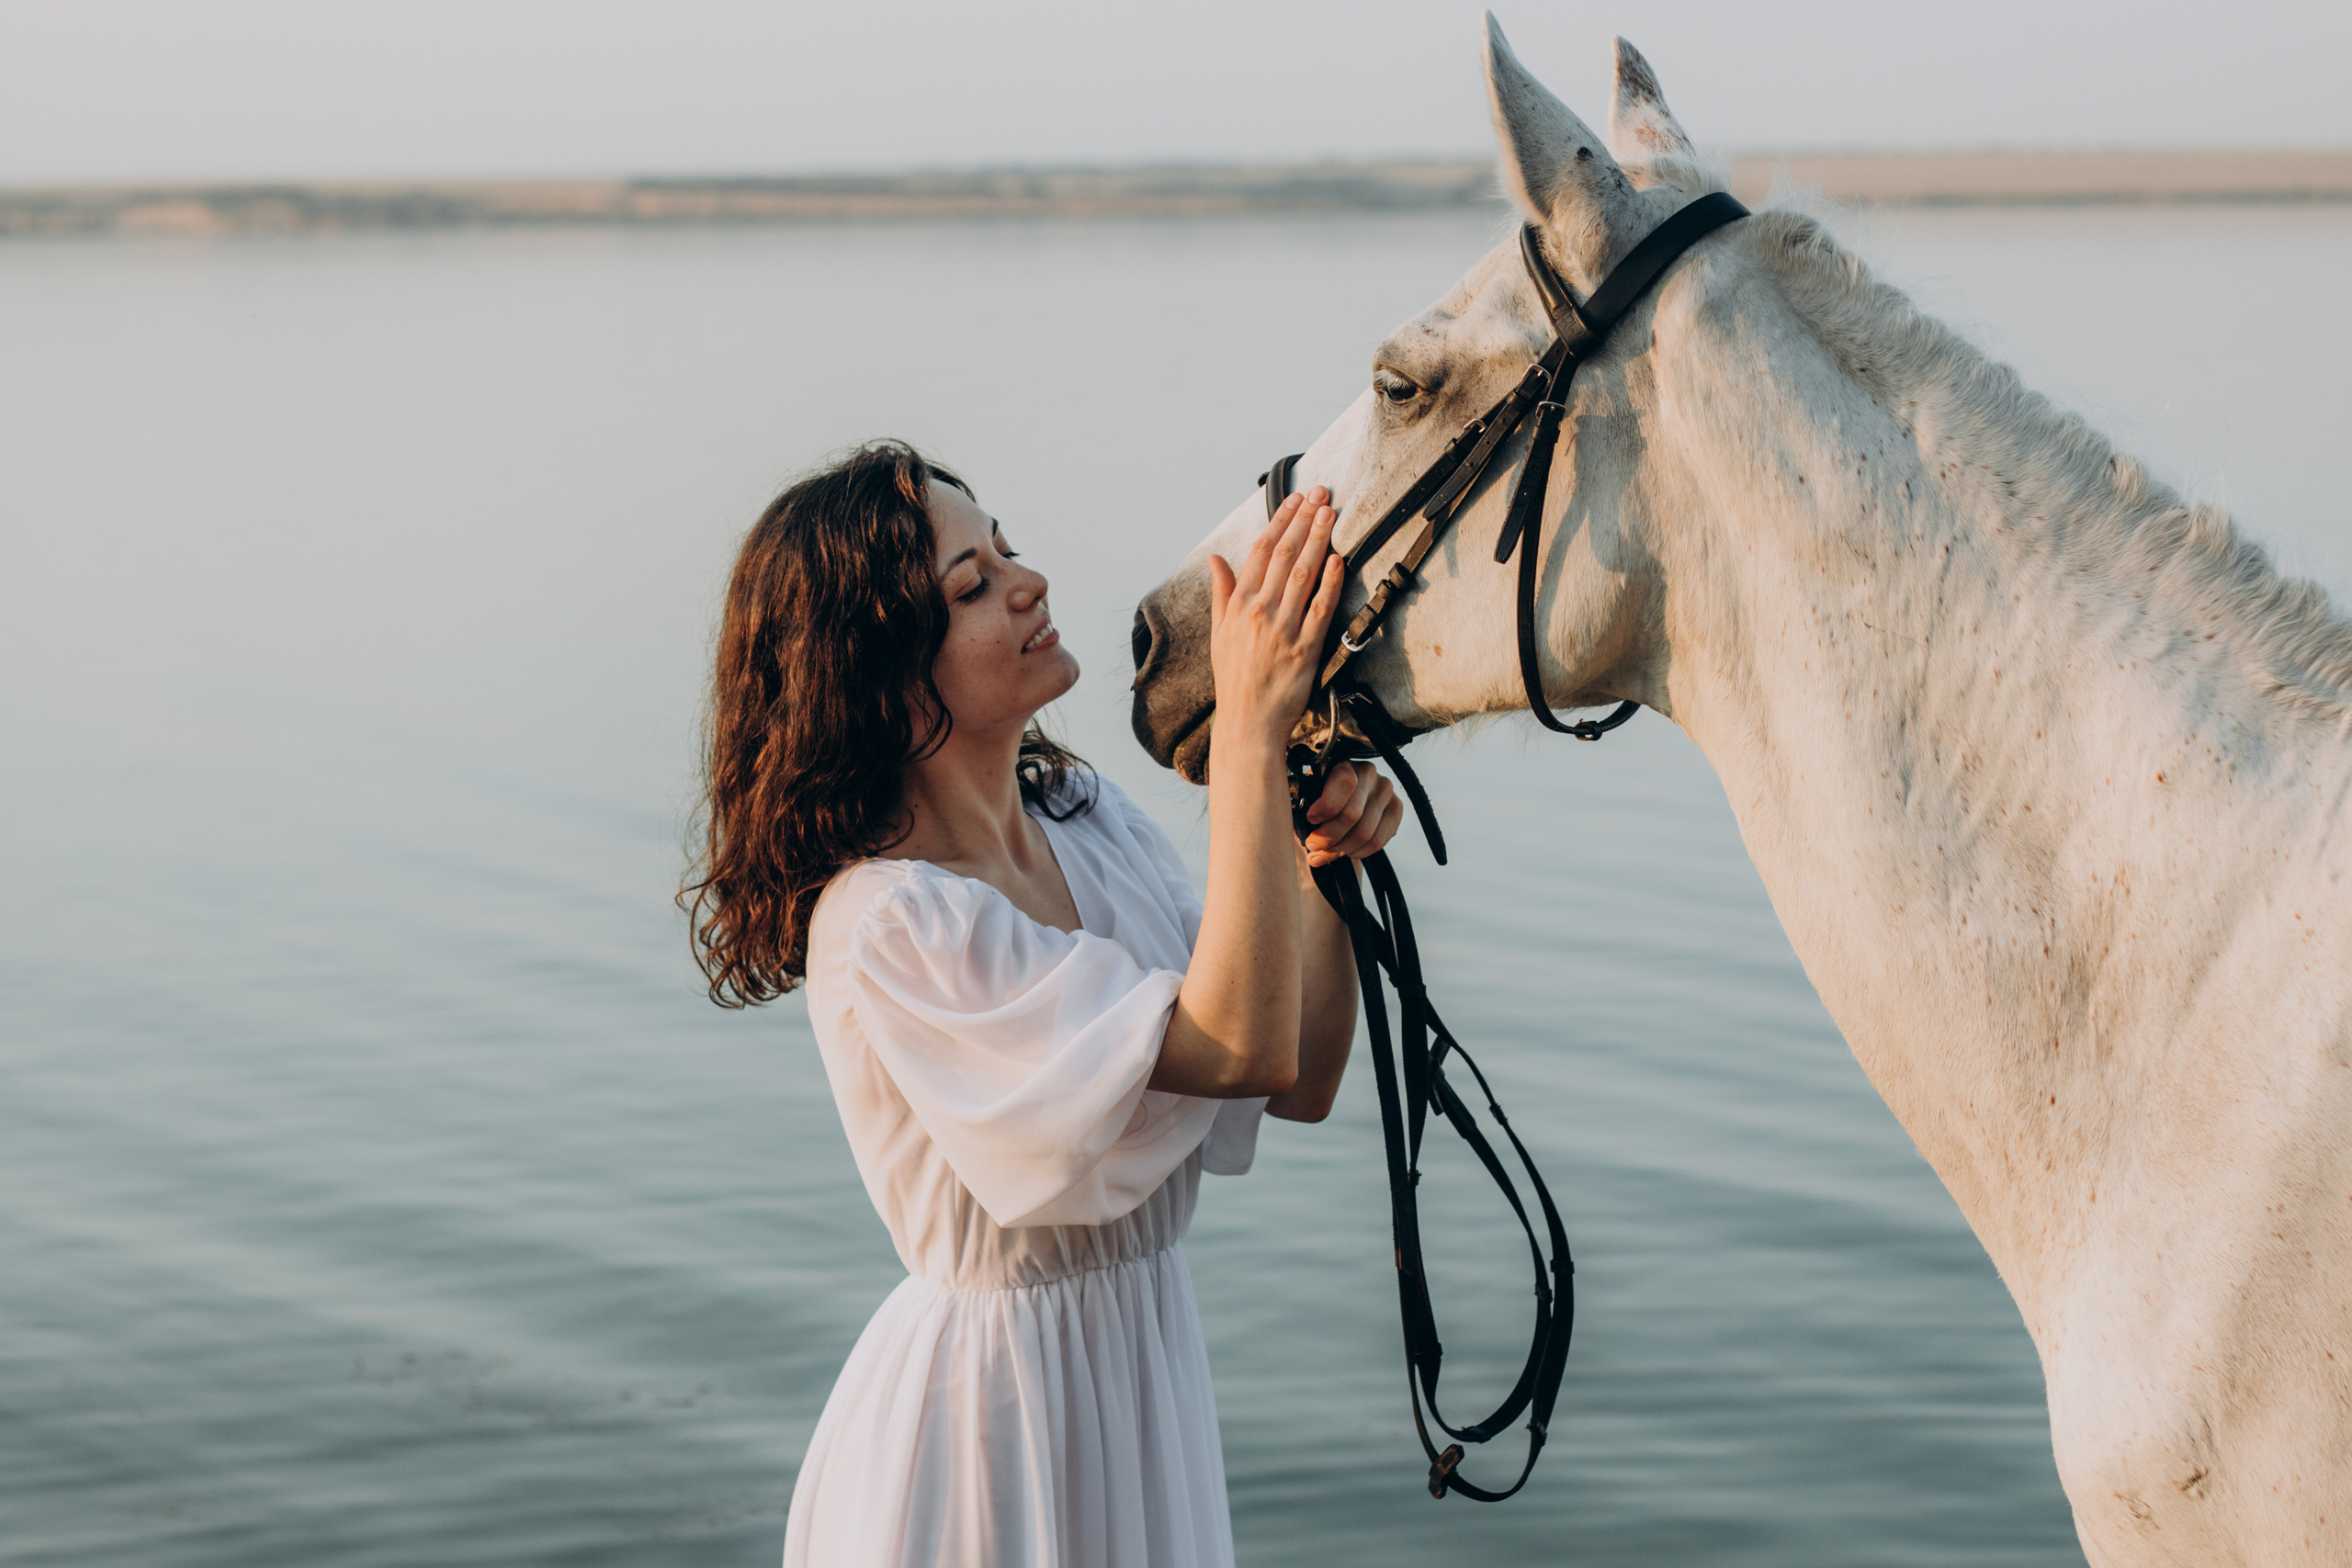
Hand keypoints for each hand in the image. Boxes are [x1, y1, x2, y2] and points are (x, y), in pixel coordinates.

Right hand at [1207, 487, 1343, 751]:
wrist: (1247, 723)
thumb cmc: (1233, 679)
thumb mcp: (1219, 633)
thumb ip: (1221, 593)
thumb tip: (1216, 559)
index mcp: (1238, 605)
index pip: (1261, 552)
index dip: (1280, 521)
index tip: (1295, 499)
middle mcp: (1259, 612)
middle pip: (1285, 555)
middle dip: (1304, 520)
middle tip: (1321, 494)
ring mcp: (1282, 630)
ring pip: (1303, 575)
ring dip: (1319, 540)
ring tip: (1331, 514)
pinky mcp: (1304, 650)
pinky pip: (1320, 610)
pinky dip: (1330, 583)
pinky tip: (1339, 560)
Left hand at [1301, 760, 1403, 867]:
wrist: (1343, 801)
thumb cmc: (1320, 798)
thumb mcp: (1308, 795)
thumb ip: (1304, 807)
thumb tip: (1302, 833)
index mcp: (1344, 764)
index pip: (1344, 783)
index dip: (1326, 806)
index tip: (1311, 820)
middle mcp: (1369, 773)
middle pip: (1352, 814)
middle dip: (1328, 836)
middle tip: (1312, 846)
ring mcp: (1386, 790)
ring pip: (1365, 832)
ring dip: (1341, 849)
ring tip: (1325, 854)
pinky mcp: (1396, 808)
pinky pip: (1379, 840)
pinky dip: (1359, 852)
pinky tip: (1347, 852)